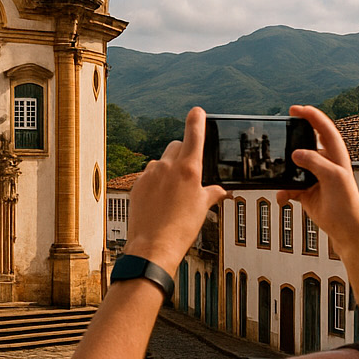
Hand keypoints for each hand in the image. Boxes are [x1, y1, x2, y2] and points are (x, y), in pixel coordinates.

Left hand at [123, 108, 227, 269]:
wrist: (153, 247)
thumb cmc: (180, 229)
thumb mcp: (202, 208)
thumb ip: (211, 193)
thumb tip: (220, 190)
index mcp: (188, 168)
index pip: (194, 133)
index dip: (197, 119)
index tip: (197, 111)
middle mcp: (167, 166)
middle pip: (176, 146)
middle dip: (183, 153)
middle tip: (189, 173)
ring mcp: (150, 174)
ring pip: (161, 162)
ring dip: (168, 170)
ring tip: (173, 194)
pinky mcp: (137, 184)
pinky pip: (149, 176)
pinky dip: (156, 182)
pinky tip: (160, 200)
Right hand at [276, 105, 358, 262]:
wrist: (345, 228)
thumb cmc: (347, 203)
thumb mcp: (333, 177)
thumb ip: (315, 162)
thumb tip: (296, 153)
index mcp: (335, 155)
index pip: (324, 129)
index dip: (311, 116)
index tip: (296, 109)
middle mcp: (324, 163)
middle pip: (306, 143)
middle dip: (293, 138)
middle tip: (282, 128)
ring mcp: (314, 177)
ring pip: (293, 166)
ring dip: (284, 170)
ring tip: (278, 171)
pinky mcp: (305, 191)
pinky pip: (289, 186)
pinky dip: (283, 191)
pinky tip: (283, 197)